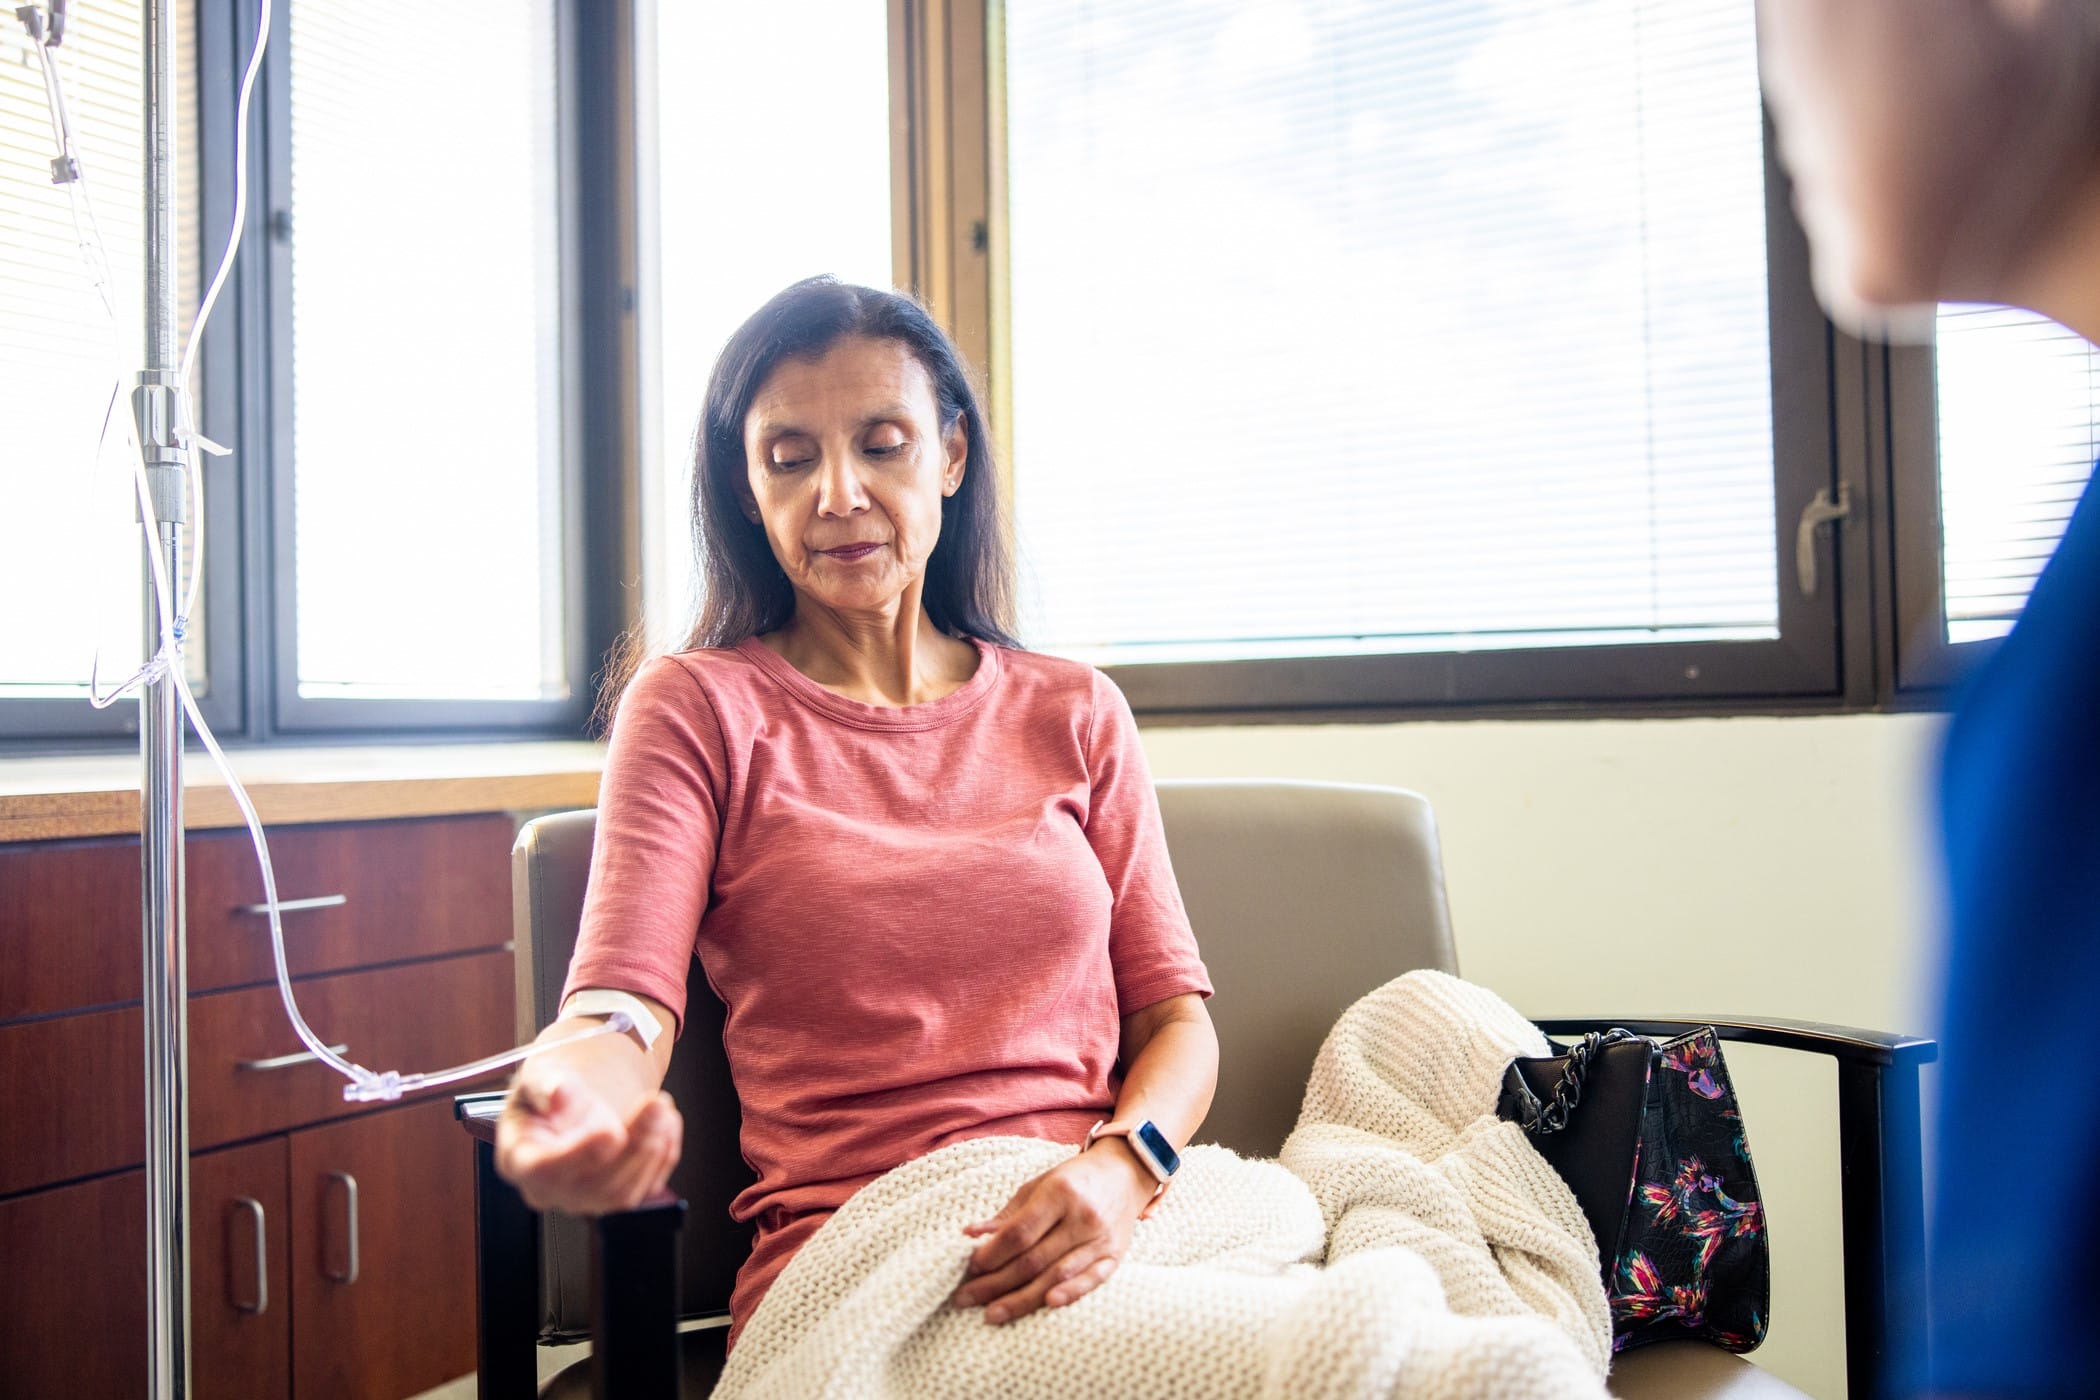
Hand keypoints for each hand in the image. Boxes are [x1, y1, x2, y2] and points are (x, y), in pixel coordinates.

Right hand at [495, 1060, 681, 1214]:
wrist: (574, 1100)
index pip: (542, 1170)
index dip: (578, 1155)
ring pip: (623, 1194)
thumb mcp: (539, 1075)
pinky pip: (648, 1186)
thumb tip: (558, 1094)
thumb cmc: (550, 1091)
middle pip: (592, 1187)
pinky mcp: (617, 1195)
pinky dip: (664, 1153)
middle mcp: (550, 1189)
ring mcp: (584, 1197)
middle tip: (655, 1104)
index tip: (610, 1131)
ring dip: (652, 1149)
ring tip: (662, 1106)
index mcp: (519, 1159)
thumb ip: (546, 1083)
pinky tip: (666, 1120)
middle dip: (632, 1145)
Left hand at [950, 1141, 1157, 1324]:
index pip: (1020, 1232)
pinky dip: (1069, 1294)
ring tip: (991, 1314)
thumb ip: (1007, 1214)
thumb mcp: (1039, 1185)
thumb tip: (969, 1234)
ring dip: (1022, 1299)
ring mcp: (1101, 1239)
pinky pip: (1091, 1281)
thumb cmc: (1074, 1179)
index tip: (969, 1267)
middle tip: (965, 1298)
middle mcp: (1082, 1217)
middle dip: (995, 1283)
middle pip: (1033, 1259)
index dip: (992, 1253)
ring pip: (1056, 1276)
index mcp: (1060, 1193)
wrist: (1125, 1173)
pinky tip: (1045, 1305)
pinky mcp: (1116, 1256)